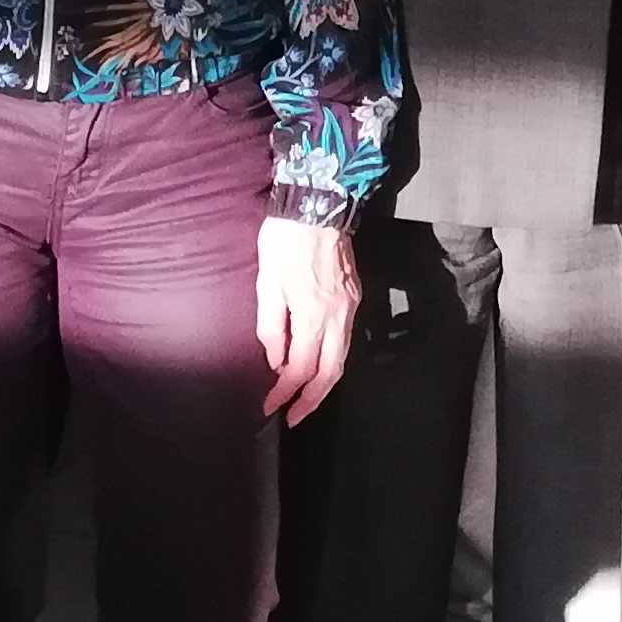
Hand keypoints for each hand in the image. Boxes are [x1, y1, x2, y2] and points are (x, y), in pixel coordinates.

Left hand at [255, 215, 358, 423]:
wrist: (318, 204)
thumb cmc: (285, 240)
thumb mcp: (266, 282)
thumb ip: (271, 326)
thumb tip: (276, 360)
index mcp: (313, 314)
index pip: (300, 368)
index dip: (284, 392)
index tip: (269, 406)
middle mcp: (339, 316)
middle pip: (331, 372)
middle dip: (312, 400)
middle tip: (293, 417)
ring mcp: (351, 306)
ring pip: (342, 357)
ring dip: (324, 381)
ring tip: (304, 397)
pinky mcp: (355, 295)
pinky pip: (346, 337)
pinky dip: (332, 358)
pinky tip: (317, 361)